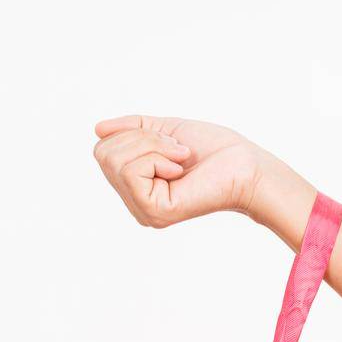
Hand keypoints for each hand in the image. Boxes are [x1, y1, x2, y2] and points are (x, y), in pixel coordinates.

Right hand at [92, 115, 267, 227]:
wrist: (243, 165)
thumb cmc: (212, 150)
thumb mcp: (164, 129)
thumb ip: (131, 129)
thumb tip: (97, 129)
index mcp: (136, 185)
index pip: (103, 149)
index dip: (133, 134)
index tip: (168, 141)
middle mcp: (135, 202)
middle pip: (104, 153)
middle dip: (142, 138)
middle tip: (176, 150)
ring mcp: (143, 210)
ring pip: (115, 161)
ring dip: (153, 147)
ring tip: (180, 160)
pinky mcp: (153, 212)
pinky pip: (131, 172)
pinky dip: (157, 159)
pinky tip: (180, 172)